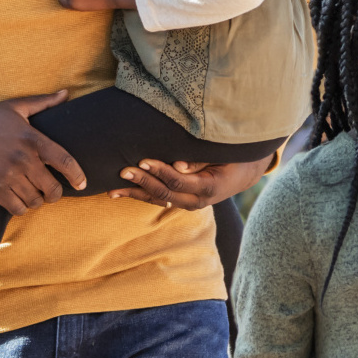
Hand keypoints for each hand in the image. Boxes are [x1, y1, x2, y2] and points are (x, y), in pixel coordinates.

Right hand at [0, 93, 87, 212]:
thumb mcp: (14, 106)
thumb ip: (43, 102)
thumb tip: (65, 93)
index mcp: (32, 139)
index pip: (65, 161)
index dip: (77, 175)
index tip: (82, 183)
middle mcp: (23, 159)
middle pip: (52, 188)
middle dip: (55, 194)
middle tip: (51, 193)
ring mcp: (7, 176)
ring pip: (34, 200)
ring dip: (36, 200)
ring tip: (33, 195)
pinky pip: (16, 208)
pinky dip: (21, 207)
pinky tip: (18, 201)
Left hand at [116, 156, 268, 209]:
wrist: (245, 172)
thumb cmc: (235, 156)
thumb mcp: (224, 154)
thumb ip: (201, 160)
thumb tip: (178, 165)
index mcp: (210, 187)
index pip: (178, 181)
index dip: (159, 171)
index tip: (143, 160)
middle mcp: (198, 200)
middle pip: (165, 195)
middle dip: (142, 182)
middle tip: (123, 170)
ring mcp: (189, 203)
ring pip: (159, 201)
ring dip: (135, 194)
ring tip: (112, 190)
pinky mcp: (183, 201)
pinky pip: (160, 200)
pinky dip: (141, 195)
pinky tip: (123, 192)